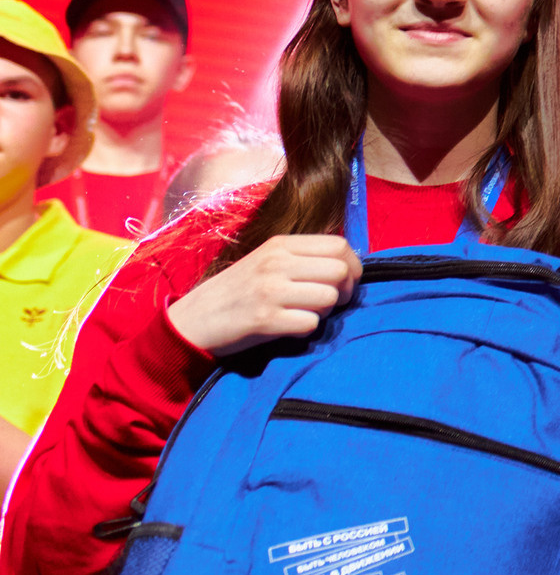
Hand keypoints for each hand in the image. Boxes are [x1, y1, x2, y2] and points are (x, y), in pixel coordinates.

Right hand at [167, 235, 363, 356]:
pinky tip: (289, 328)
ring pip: (328, 298)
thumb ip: (301, 259)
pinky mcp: (264, 320)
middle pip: (340, 270)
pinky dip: (306, 329)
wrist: (191, 321)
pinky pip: (310, 324)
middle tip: (331, 303)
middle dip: (345, 290)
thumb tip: (346, 265)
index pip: (338, 245)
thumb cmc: (236, 292)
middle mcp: (276, 264)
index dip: (353, 266)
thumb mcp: (266, 262)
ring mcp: (270, 291)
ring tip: (305, 314)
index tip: (346, 282)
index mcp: (280, 246)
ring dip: (324, 311)